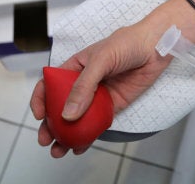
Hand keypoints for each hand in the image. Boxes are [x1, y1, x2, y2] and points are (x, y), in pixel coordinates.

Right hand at [30, 22, 171, 157]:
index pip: (50, 84)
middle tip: (46, 140)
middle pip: (60, 106)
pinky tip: (81, 147)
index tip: (39, 115)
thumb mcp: (101, 60)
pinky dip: (88, 136)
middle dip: (51, 125)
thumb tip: (68, 114)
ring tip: (59, 150)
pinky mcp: (112, 106)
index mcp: (74, 68)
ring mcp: (97, 96)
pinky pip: (97, 123)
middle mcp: (83, 84)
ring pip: (77, 119)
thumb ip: (84, 86)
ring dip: (67, 135)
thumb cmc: (126, 44)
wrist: (154, 48)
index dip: (41, 99)